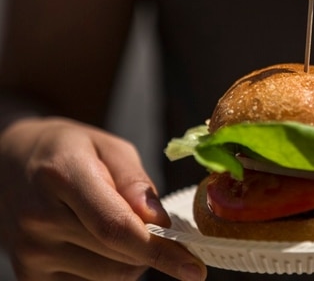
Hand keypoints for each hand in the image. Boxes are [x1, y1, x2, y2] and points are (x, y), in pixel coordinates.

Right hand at [0, 117, 205, 280]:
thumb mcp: (109, 147)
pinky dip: (109, 269)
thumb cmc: (71, 149)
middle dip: (151, 248)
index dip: (160, 252)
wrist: (13, 161)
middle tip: (153, 226)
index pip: (116, 227)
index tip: (193, 268)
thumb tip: (158, 222)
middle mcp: (39, 218)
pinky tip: (98, 242)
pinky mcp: (28, 274)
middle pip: (119, 255)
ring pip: (110, 276)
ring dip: (131, 259)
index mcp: (63, 176)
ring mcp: (29, 251)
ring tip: (117, 226)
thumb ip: (135, 182)